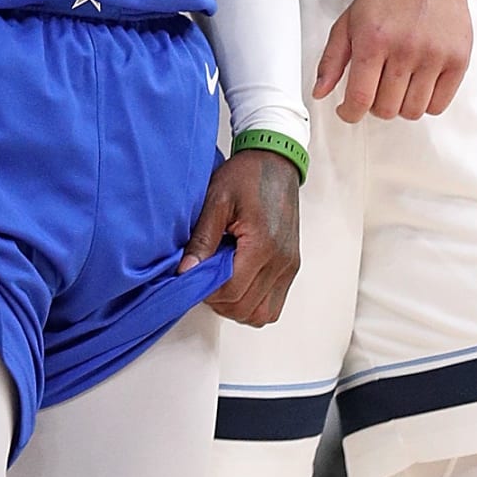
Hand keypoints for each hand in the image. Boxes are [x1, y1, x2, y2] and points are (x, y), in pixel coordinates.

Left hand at [180, 149, 300, 327]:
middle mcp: (281, 261)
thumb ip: (202, 239)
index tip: (195, 274)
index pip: (231, 291)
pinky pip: (273, 305)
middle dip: (219, 300)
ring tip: (222, 281)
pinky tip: (239, 283)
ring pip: (261, 314)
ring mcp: (289, 266)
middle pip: (245, 308)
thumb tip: (186, 272)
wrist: (276, 162)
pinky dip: (253, 303)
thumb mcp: (216, 200)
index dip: (206, 290)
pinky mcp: (291, 267)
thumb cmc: (247, 175)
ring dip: (236, 306)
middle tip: (205, 277)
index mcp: (263, 245)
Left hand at [315, 0, 476, 122]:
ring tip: (397, 86)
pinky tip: (418, 86)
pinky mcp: (458, 61)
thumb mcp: (349, 21)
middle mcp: (406, 49)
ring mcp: (435, 56)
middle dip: (375, 106)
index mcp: (374, 39)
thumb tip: (319, 92)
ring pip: (412, 111)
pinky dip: (425, 104)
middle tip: (376, 89)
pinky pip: (438, 105)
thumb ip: (331, 59)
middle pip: (386, 109)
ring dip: (400, 106)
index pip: (360, 98)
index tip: (349, 111)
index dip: (350, 113)